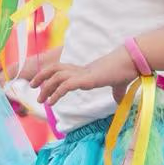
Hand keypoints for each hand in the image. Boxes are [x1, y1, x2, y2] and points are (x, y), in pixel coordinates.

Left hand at [22, 48, 137, 104]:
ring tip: (40, 100)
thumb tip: (119, 101)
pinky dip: (56, 93)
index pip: (63, 69)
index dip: (51, 75)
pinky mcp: (86, 79)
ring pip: (57, 76)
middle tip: (32, 87)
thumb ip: (116, 93)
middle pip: (54, 68)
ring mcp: (82, 73)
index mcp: (85, 70)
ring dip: (46, 87)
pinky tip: (52, 102)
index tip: (43, 84)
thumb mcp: (117, 84)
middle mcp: (80, 70)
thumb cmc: (125, 70)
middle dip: (41, 76)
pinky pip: (66, 85)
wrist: (131, 62)